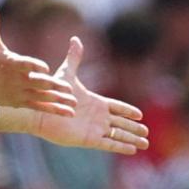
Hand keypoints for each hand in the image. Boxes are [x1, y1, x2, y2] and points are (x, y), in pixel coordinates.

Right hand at [0, 0, 76, 116]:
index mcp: (10, 63)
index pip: (24, 65)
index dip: (35, 66)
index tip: (46, 68)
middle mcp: (15, 80)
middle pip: (36, 83)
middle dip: (53, 86)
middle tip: (69, 88)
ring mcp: (17, 92)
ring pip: (41, 97)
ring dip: (58, 100)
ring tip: (74, 102)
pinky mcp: (19, 102)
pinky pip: (39, 106)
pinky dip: (53, 109)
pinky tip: (68, 112)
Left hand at [33, 37, 148, 153]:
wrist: (41, 111)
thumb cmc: (52, 94)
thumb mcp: (67, 74)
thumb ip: (74, 58)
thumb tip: (75, 38)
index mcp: (95, 103)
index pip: (116, 108)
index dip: (128, 112)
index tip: (140, 115)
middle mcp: (97, 117)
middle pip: (121, 124)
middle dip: (134, 128)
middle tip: (146, 132)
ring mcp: (94, 129)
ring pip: (118, 135)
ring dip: (131, 139)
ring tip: (145, 143)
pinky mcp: (89, 139)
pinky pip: (109, 144)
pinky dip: (121, 146)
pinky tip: (132, 150)